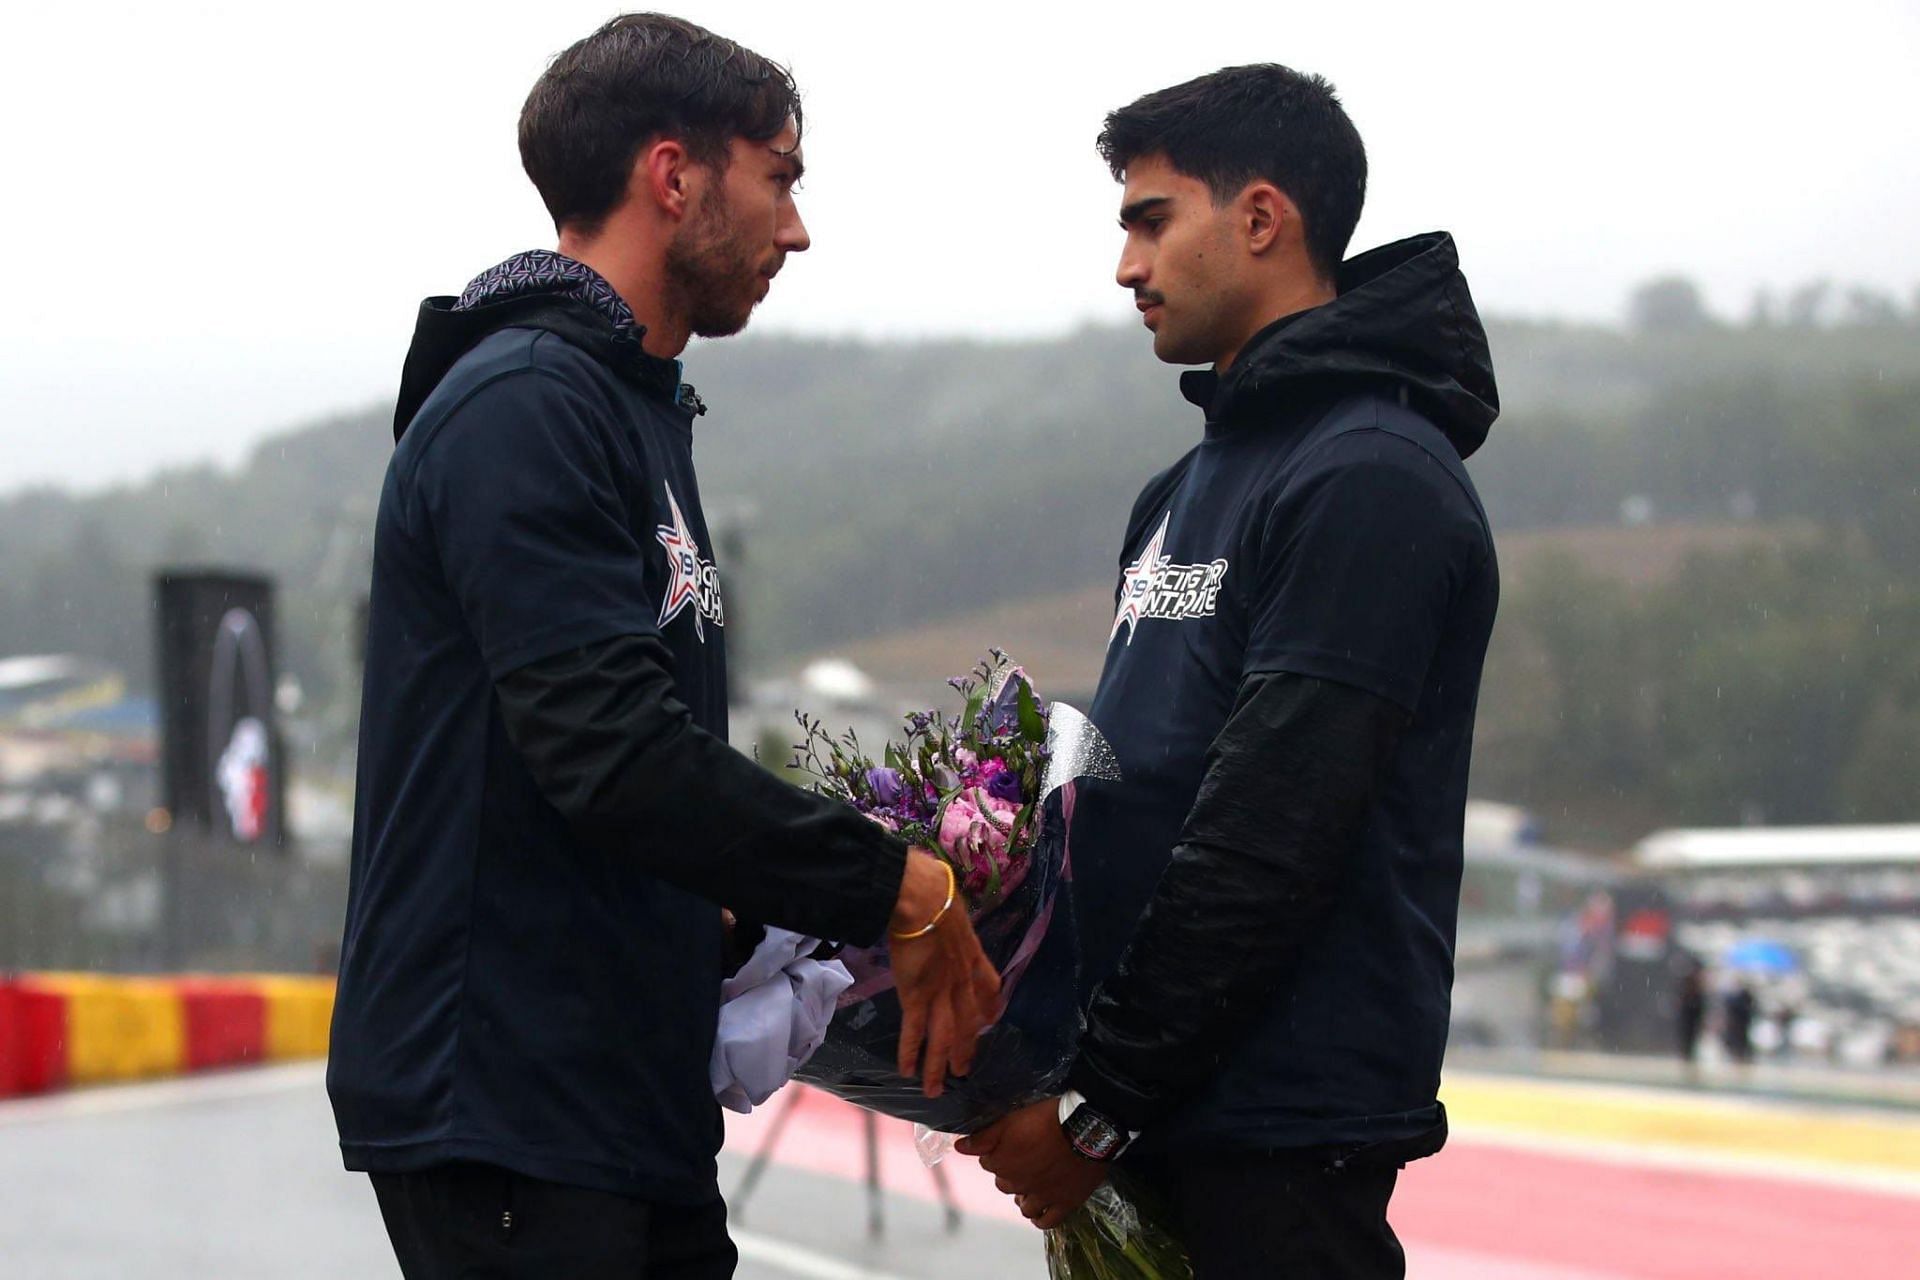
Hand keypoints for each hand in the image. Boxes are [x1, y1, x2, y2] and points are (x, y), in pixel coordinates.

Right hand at [888, 850, 999, 1097]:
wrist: (920, 897)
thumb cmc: (931, 889)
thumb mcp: (950, 902)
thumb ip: (948, 914)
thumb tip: (940, 904)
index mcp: (972, 954)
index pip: (988, 987)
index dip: (989, 1007)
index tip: (989, 1021)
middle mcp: (962, 979)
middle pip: (966, 1022)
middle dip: (964, 1048)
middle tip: (963, 1070)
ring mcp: (941, 991)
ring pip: (943, 1037)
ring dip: (939, 1065)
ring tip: (936, 1089)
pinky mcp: (917, 996)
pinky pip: (915, 1032)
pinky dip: (911, 1053)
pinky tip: (908, 1072)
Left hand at [955, 1098, 1107, 1229]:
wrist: (1085, 1128)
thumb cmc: (1046, 1119)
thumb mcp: (1010, 1120)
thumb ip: (983, 1137)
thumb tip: (958, 1148)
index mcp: (1002, 1163)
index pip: (988, 1163)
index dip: (998, 1153)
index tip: (1009, 1145)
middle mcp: (1018, 1184)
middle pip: (1005, 1185)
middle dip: (1010, 1175)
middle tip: (1024, 1161)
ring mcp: (1042, 1197)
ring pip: (1024, 1206)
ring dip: (1024, 1197)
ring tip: (1033, 1185)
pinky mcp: (1064, 1204)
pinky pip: (1046, 1222)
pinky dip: (1041, 1218)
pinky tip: (1042, 1209)